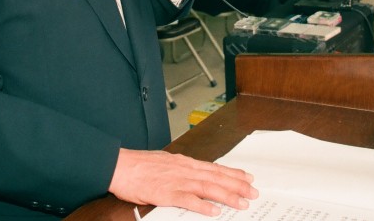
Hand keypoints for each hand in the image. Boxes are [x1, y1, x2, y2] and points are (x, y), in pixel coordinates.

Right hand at [109, 149, 256, 216]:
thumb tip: (194, 175)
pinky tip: (215, 211)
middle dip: (237, 185)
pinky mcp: (167, 193)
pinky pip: (189, 200)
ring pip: (208, 188)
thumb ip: (181, 169)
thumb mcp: (165, 162)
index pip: (213, 167)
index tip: (247, 177)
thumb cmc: (139, 165)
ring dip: (227, 195)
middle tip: (253, 192)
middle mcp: (184, 170)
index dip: (232, 173)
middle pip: (216, 177)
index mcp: (184, 163)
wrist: (120, 165)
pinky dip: (203, 206)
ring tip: (242, 202)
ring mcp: (177, 181)